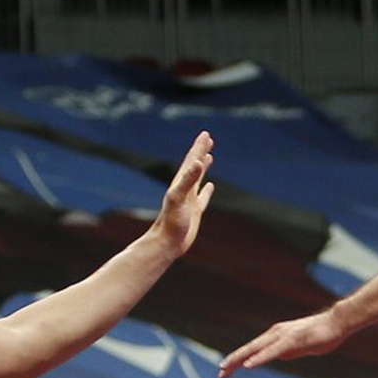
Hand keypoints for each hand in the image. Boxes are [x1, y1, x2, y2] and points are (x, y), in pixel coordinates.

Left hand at [149, 132, 214, 255]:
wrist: (166, 243)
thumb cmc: (171, 222)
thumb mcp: (179, 198)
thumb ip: (188, 180)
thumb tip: (199, 162)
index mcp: (180, 183)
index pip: (191, 160)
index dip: (198, 147)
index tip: (206, 134)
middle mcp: (185, 189)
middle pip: (194, 165)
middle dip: (200, 151)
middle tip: (208, 138)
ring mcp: (190, 200)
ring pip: (198, 178)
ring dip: (203, 166)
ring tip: (209, 156)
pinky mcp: (195, 212)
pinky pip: (203, 197)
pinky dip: (207, 190)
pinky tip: (210, 185)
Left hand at [217, 311, 347, 377]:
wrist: (337, 322)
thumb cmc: (321, 334)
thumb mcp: (301, 347)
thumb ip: (289, 351)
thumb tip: (280, 356)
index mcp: (276, 336)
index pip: (253, 349)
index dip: (239, 359)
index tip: (226, 370)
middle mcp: (275, 334)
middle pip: (249, 349)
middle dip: (233, 361)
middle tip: (220, 373)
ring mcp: (283, 336)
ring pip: (256, 349)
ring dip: (240, 359)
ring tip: (225, 367)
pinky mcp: (292, 340)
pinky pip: (272, 351)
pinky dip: (259, 358)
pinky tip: (249, 365)